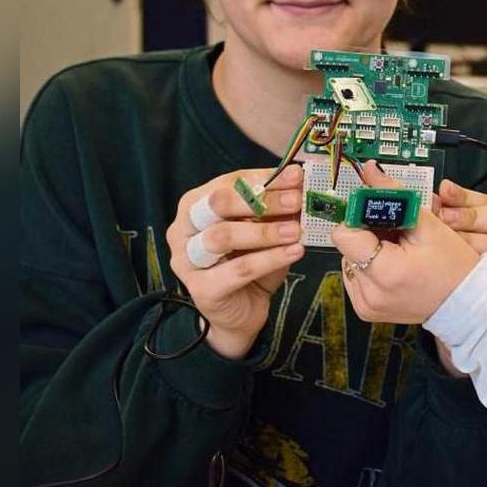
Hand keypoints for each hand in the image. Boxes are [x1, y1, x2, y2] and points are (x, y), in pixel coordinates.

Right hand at [166, 165, 304, 358]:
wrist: (239, 311)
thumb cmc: (249, 260)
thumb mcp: (265, 228)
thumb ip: (276, 209)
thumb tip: (302, 184)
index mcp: (196, 204)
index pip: (228, 182)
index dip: (263, 177)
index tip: (296, 175)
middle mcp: (184, 228)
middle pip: (217, 204)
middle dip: (261, 200)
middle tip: (296, 200)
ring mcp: (187, 260)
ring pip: (223, 236)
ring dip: (264, 231)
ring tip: (296, 231)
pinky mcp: (202, 289)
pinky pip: (238, 270)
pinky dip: (270, 259)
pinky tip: (295, 252)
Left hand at [332, 162, 478, 324]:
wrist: (467, 301)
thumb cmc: (454, 265)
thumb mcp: (428, 224)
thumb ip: (393, 194)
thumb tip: (370, 170)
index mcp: (385, 271)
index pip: (344, 233)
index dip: (361, 218)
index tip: (380, 213)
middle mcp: (369, 293)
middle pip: (347, 246)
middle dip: (368, 233)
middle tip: (397, 233)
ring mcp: (366, 305)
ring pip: (350, 260)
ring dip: (369, 250)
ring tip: (398, 251)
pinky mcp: (366, 310)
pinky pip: (356, 277)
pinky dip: (371, 267)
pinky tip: (394, 266)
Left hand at [437, 179, 486, 304]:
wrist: (477, 322)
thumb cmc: (470, 276)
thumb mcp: (467, 239)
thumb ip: (456, 217)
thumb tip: (437, 195)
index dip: (470, 197)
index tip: (444, 191)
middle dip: (474, 216)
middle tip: (444, 216)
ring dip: (476, 241)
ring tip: (446, 241)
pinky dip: (480, 270)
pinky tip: (457, 268)